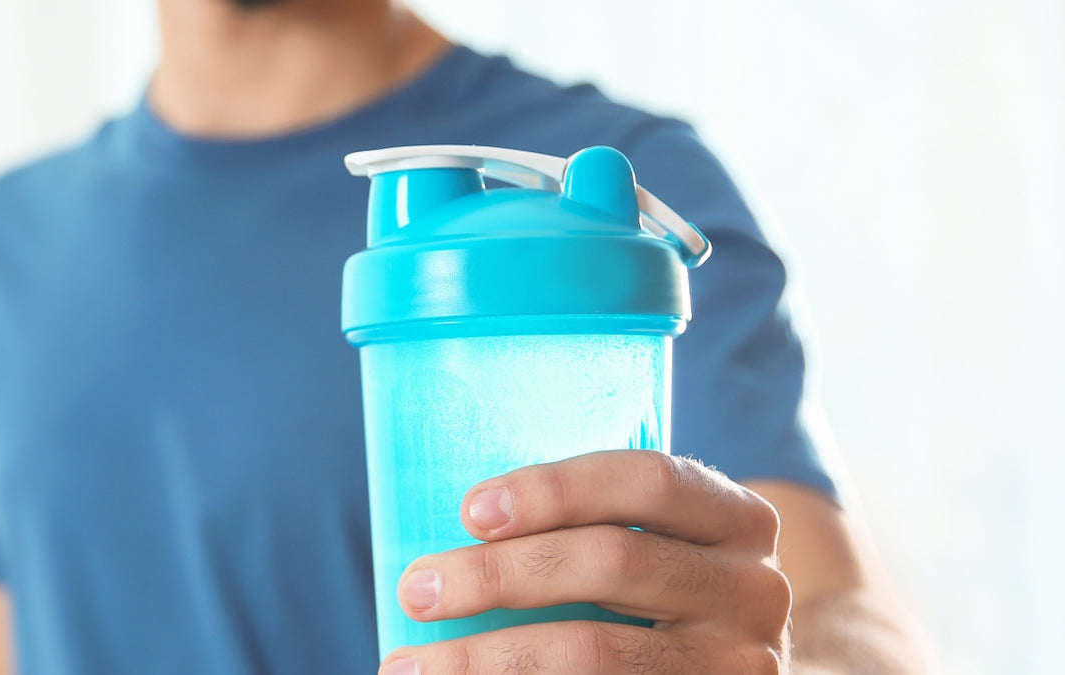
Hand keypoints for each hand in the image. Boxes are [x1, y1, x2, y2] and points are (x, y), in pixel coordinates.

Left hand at [379, 450, 790, 673]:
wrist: (734, 667)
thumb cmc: (665, 590)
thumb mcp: (660, 544)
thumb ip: (592, 525)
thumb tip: (458, 524)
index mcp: (736, 518)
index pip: (647, 481)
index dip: (555, 490)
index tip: (469, 511)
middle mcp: (754, 588)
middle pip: (611, 564)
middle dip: (497, 576)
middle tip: (416, 590)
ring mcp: (737, 662)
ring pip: (595, 653)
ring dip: (487, 658)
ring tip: (410, 665)